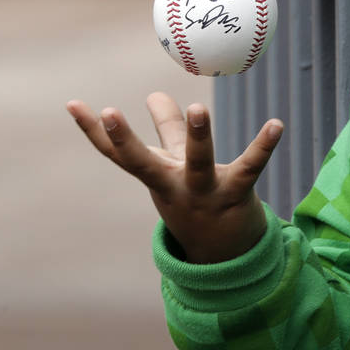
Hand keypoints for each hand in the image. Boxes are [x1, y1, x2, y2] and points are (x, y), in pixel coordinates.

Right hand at [67, 94, 283, 263]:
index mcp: (155, 176)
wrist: (227, 255)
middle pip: (142, 163)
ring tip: (198, 107)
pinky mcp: (236, 195)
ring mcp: (203, 193)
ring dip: (197, 136)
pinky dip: (264, 146)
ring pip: (198, 164)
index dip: (92, 131)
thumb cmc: (197, 199)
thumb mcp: (177, 165)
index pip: (117, 154)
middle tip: (108, 111)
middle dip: (124, 139)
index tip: (72, 104)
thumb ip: (168, 129)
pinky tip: (277, 124)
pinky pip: (250, 168)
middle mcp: (173, 186)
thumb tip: (154, 93)